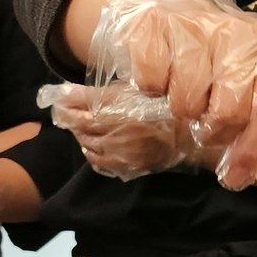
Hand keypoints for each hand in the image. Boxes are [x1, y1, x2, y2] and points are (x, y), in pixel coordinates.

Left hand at [37, 82, 229, 179]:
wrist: (196, 132)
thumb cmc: (168, 104)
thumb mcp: (134, 88)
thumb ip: (99, 92)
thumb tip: (63, 92)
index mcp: (115, 113)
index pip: (74, 112)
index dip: (64, 105)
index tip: (60, 99)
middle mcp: (114, 137)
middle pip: (78, 129)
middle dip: (73, 118)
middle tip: (76, 108)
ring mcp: (120, 156)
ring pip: (86, 146)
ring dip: (84, 135)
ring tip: (91, 124)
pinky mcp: (127, 168)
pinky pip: (99, 161)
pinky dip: (94, 151)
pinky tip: (101, 142)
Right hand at [88, 0, 256, 187]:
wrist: (175, 9)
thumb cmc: (218, 58)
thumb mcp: (249, 85)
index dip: (253, 148)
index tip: (236, 176)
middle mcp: (239, 31)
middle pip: (228, 111)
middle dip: (214, 132)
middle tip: (205, 127)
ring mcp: (196, 23)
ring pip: (186, 100)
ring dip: (182, 110)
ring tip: (185, 95)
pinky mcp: (154, 22)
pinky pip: (150, 81)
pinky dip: (152, 89)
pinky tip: (162, 75)